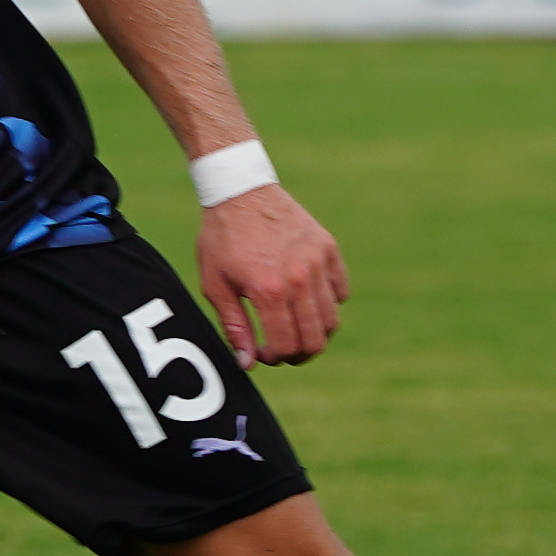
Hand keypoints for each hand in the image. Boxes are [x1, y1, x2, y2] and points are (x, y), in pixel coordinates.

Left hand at [196, 182, 348, 363]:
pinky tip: (306, 300)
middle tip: (283, 350)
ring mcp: (318, 262)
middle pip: (316, 339)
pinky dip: (329, 304)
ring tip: (294, 329)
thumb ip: (234, 326)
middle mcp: (299, 278)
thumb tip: (247, 363)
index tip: (263, 354)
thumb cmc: (221, 239)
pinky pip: (341, 291)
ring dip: (315, 334)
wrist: (240, 192)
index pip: (287, 345)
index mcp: (269, 290)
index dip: (276, 359)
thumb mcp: (215, 285)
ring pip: (332, 318)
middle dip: (299, 354)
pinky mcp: (329, 249)